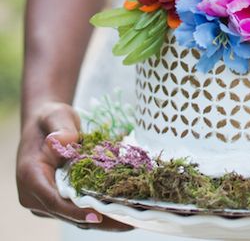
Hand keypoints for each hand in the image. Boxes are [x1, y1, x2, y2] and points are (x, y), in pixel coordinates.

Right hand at [17, 101, 130, 230]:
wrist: (43, 127)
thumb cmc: (50, 120)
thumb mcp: (55, 116)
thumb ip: (60, 128)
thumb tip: (62, 140)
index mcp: (31, 177)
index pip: (54, 200)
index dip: (76, 211)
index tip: (98, 215)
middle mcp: (33, 196)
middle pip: (68, 213)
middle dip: (98, 218)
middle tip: (128, 221)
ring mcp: (44, 203)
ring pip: (75, 217)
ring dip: (102, 219)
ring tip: (131, 220)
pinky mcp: (56, 203)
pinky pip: (78, 211)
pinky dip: (98, 212)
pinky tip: (122, 211)